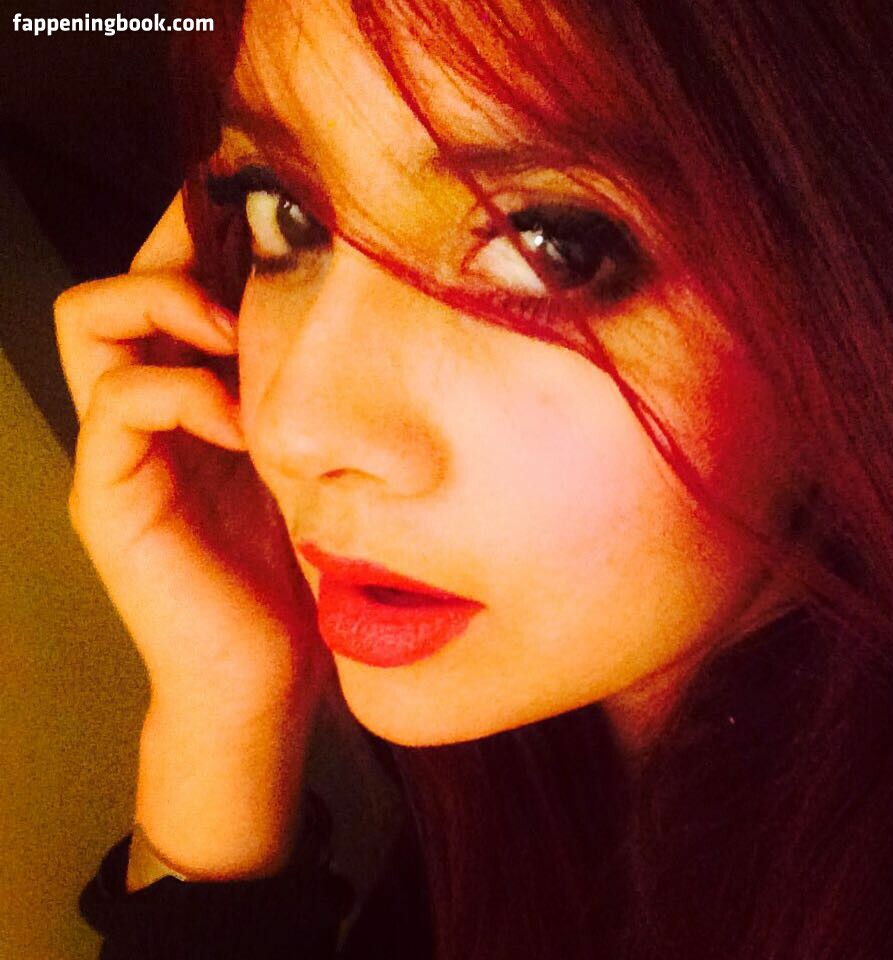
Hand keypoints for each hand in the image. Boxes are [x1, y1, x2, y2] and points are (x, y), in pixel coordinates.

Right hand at [55, 193, 331, 725]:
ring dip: (165, 305)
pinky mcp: (109, 497)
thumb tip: (345, 319)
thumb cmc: (295, 569)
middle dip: (173, 250)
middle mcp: (142, 415)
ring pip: (93, 322)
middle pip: (118, 286)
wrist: (266, 675)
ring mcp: (117, 453)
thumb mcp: (305, 459)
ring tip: (232, 331)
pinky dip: (183, 392)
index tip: (263, 204)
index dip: (200, 236)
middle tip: (242, 249)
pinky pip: (120, 403)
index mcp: (189, 400)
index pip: (168, 289)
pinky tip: (244, 422)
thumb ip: (299, 397)